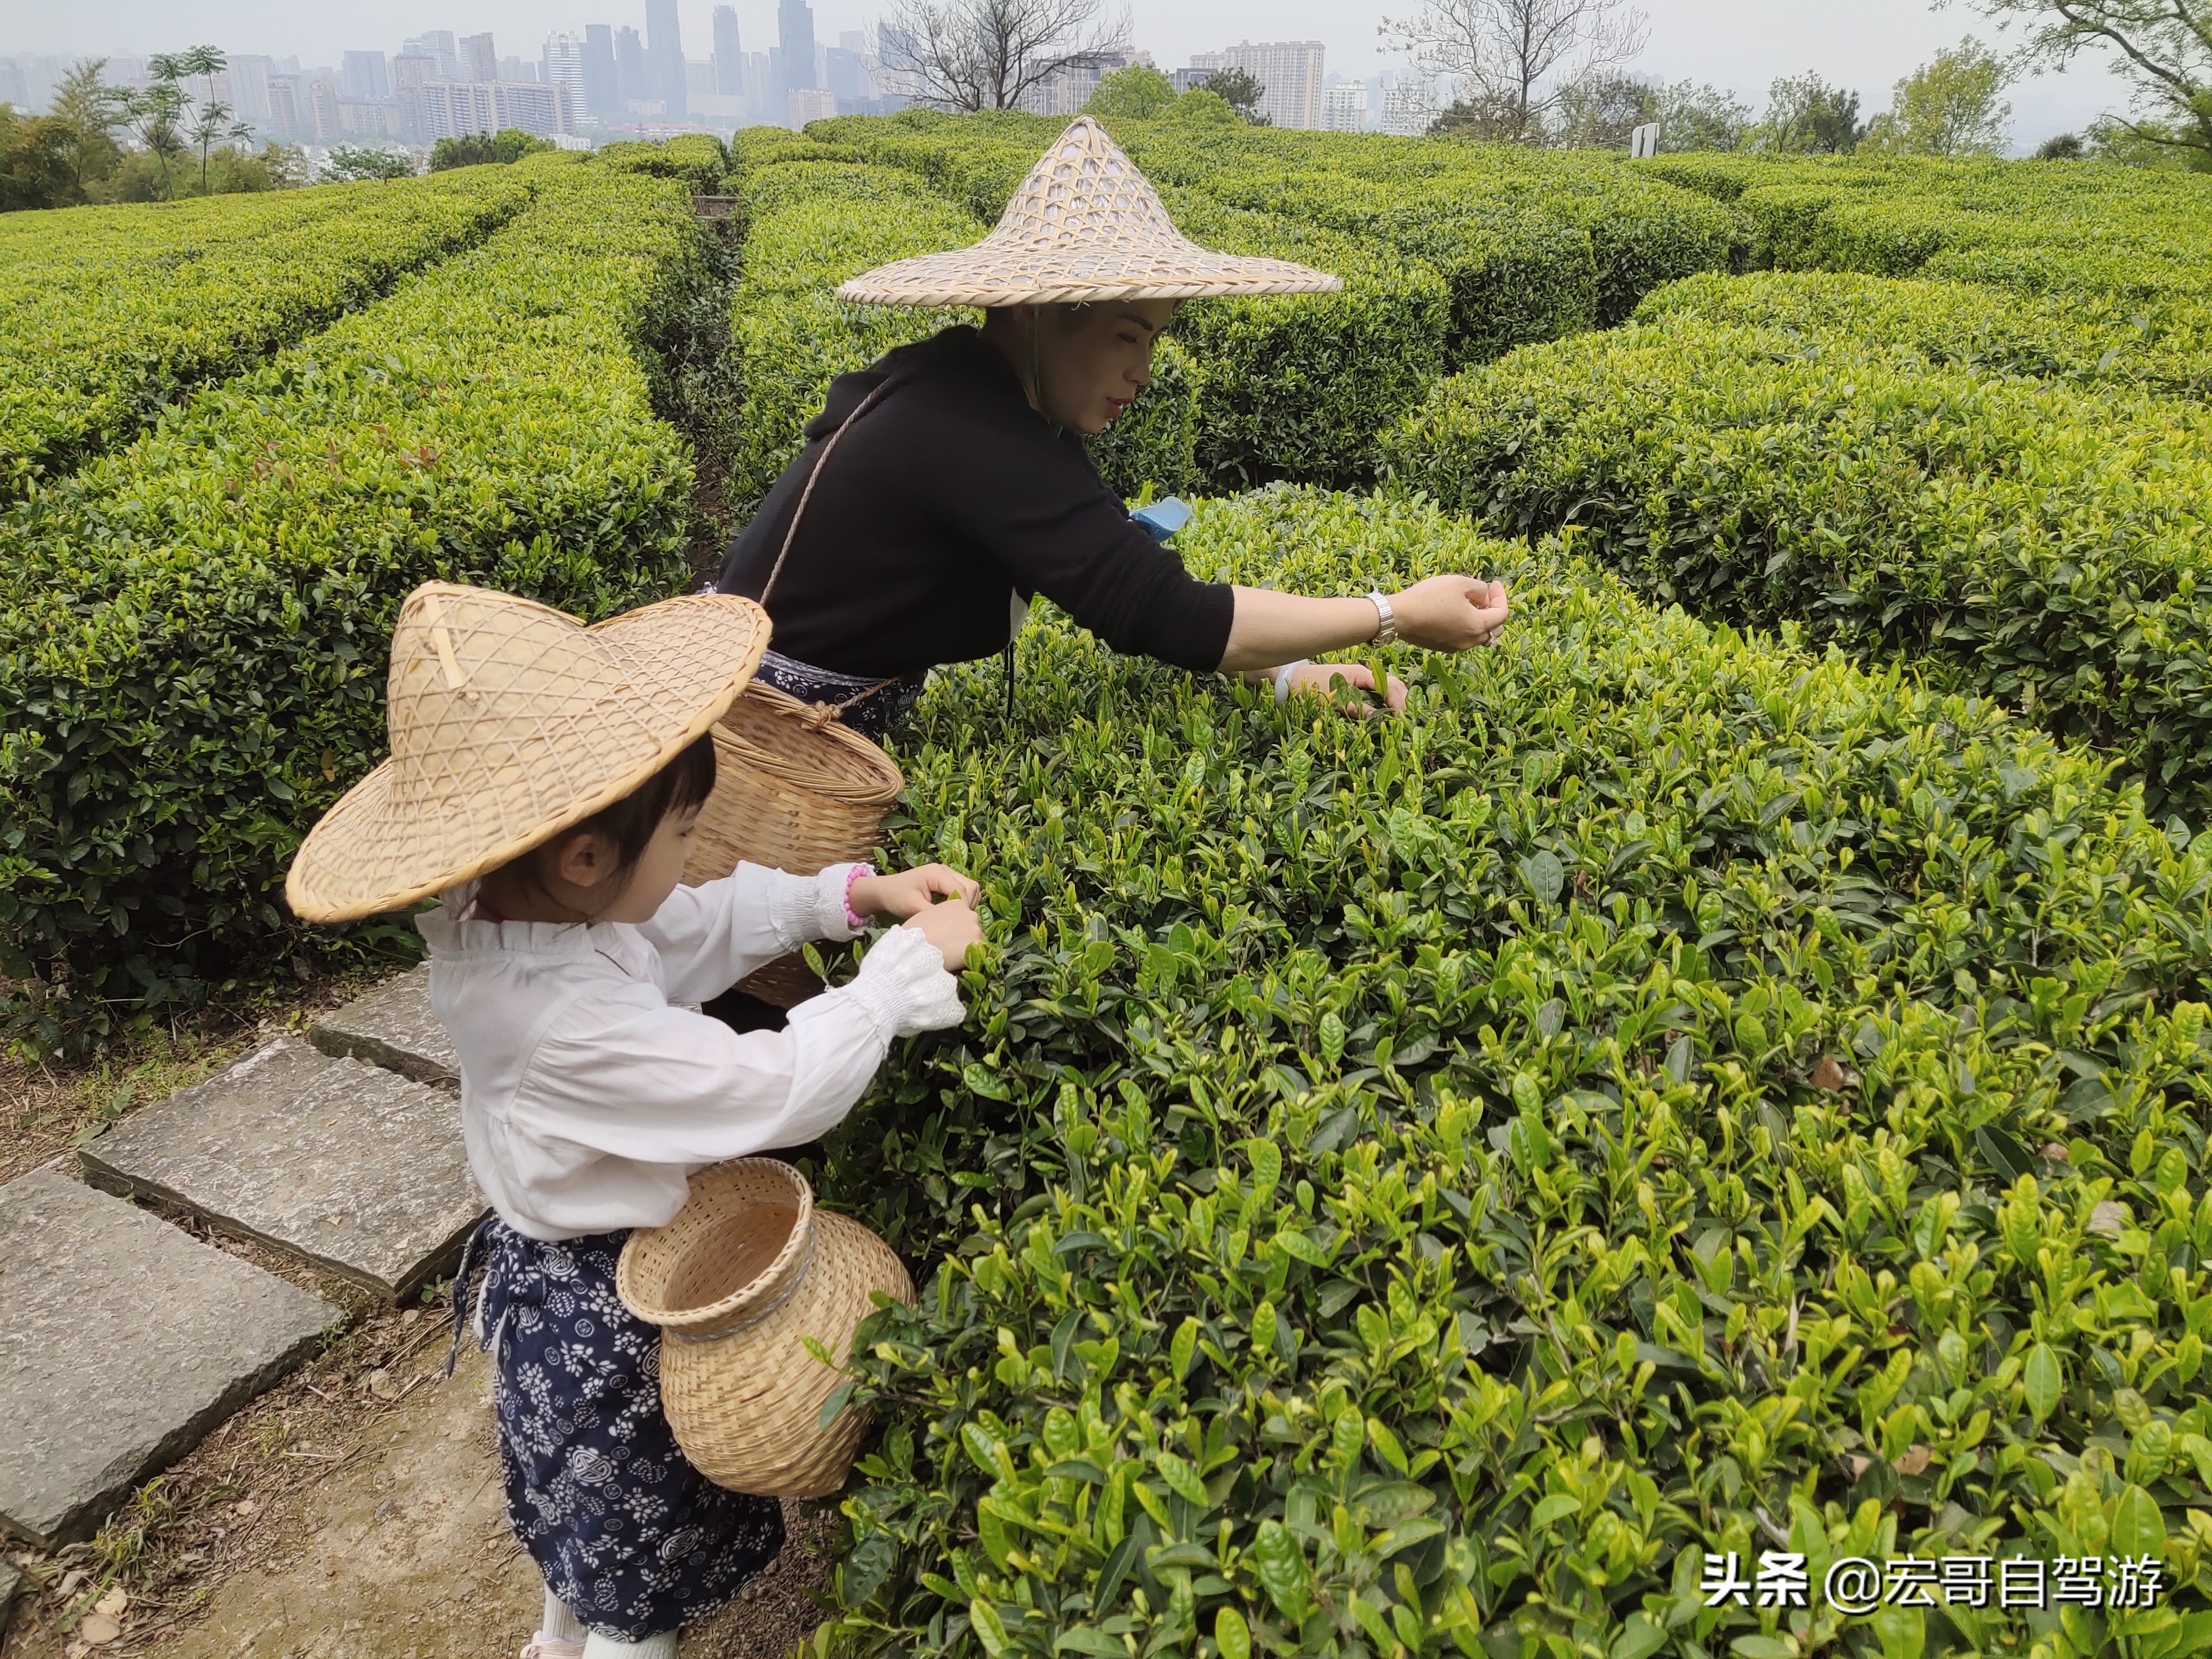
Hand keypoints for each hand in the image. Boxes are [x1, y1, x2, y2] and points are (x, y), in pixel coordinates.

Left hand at [850, 863, 978, 919]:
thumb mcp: (913, 907)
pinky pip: (965, 888)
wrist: (885, 890)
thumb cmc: (896, 897)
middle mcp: (945, 869)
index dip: (963, 908)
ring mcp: (947, 872)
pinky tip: (953, 912)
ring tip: (955, 917)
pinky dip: (964, 900)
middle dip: (968, 905)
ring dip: (967, 903)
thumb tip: (954, 921)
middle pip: (971, 886)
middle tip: (958, 922)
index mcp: (936, 873)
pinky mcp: (947, 879)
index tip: (957, 924)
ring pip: (971, 887)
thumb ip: (935, 913)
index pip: (962, 890)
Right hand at [901, 893, 982, 972]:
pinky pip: (981, 953)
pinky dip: (972, 957)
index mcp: (957, 903)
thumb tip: (944, 924)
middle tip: (952, 946)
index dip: (957, 927)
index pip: (964, 915)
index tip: (950, 935)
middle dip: (965, 935)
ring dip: (969, 946)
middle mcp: (970, 913)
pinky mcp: (978, 944)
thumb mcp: (927, 915)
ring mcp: (976, 928)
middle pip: (972, 925)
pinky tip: (960, 961)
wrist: (916, 948)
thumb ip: (941, 915)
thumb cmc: (915, 933)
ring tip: (954, 955)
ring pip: (978, 939)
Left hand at [1279, 660, 1407, 715]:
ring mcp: (1361, 679)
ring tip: (1402, 720)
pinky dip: (1387, 701)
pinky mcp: (1356, 685)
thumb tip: (1377, 718)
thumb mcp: (1332, 701)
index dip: (1398, 702)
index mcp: (1360, 673)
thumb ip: (1355, 708)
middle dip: (1402, 701)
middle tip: (1407, 722)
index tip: (1402, 719)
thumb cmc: (1309, 688)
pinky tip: (1388, 714)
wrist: (1291, 679)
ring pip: (1388, 688)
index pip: (1389, 685)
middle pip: (1393, 684)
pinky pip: (1378, 692)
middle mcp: (1364, 674)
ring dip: (1396, 701)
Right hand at [1389, 576, 1508, 651]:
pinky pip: (1464, 638)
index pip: (1502, 614)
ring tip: (1471, 603)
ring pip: (1479, 635)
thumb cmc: (1429, 597)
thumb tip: (1484, 596)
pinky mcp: (1443, 647)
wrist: (1399, 616)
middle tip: (1485, 595)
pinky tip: (1456, 612)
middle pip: (1495, 629)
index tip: (1494, 583)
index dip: (1501, 596)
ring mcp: (1456, 647)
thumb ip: (1480, 588)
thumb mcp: (1459, 583)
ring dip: (1481, 619)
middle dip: (1494, 610)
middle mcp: (1470, 641)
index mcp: (1477, 626)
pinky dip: (1467, 626)